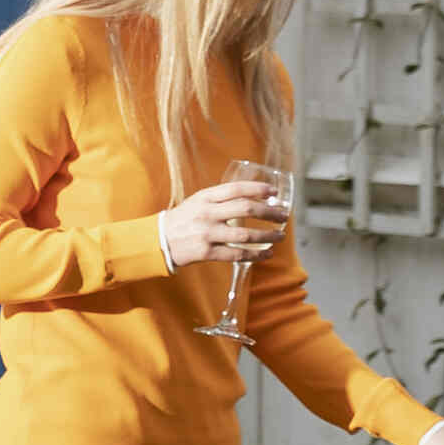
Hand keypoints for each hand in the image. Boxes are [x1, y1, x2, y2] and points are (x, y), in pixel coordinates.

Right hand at [156, 176, 284, 269]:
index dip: (257, 189)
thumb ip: (221, 198)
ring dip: (267, 236)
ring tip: (280, 236)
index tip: (274, 192)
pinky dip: (256, 255)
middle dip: (269, 212)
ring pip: (245, 234)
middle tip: (283, 215)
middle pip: (245, 209)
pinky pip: (237, 254)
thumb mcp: (198, 201)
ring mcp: (207, 233)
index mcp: (206, 197)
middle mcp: (207, 213)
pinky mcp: (207, 252)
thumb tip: (253, 197)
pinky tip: (267, 254)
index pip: (236, 189)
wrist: (160, 240)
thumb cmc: (184, 219)